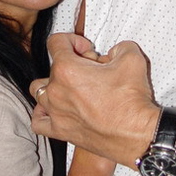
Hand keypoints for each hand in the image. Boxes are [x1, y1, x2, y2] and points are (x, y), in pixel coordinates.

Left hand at [30, 33, 159, 167]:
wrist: (137, 135)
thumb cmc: (132, 101)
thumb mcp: (132, 59)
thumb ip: (120, 47)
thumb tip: (115, 51)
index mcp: (67, 69)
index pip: (56, 42)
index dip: (73, 40)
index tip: (86, 49)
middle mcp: (56, 90)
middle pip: (53, 67)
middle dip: (72, 64)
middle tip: (92, 71)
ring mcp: (55, 112)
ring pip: (39, 91)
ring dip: (54, 85)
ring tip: (74, 88)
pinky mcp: (60, 131)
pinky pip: (38, 121)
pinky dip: (44, 113)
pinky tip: (57, 110)